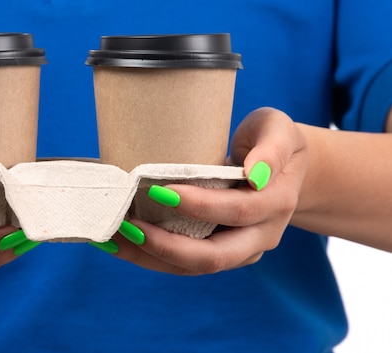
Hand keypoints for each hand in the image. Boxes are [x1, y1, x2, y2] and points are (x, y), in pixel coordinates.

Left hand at [109, 107, 308, 274]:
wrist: (283, 170)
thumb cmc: (272, 140)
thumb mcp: (279, 129)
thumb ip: (272, 147)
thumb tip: (255, 173)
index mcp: (276, 204)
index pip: (238, 211)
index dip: (200, 205)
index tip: (159, 189)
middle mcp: (260, 236)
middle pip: (215, 257)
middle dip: (167, 245)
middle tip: (128, 225)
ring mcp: (239, 250)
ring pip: (193, 267)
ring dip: (149, 256)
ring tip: (111, 239)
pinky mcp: (217, 253)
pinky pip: (182, 263)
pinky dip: (148, 256)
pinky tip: (118, 243)